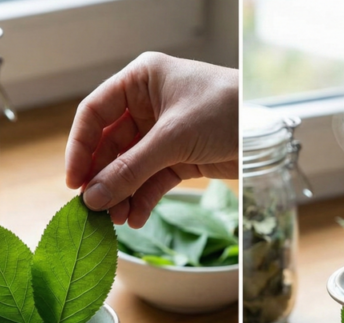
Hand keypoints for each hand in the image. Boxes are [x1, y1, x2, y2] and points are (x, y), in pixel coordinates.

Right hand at [66, 52, 238, 227]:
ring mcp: (164, 133)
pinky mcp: (181, 157)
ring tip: (115, 220)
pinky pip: (152, 180)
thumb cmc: (227, 111)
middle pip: (111, 145)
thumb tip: (94, 197)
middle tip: (94, 209)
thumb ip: (132, 169)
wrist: (269, 131)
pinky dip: (143, 199)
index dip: (80, 147)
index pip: (95, 114)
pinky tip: (136, 218)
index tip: (74, 181)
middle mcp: (148, 105)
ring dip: (122, 193)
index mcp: (141, 82)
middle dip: (104, 179)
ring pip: (131, 167)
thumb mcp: (174, 138)